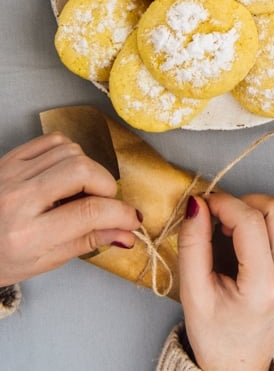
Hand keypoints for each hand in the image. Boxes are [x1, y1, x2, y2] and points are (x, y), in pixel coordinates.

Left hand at [0, 132, 141, 286]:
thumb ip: (87, 241)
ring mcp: (12, 174)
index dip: (120, 213)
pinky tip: (67, 171)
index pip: (87, 213)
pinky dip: (71, 152)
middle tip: (105, 201)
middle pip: (82, 171)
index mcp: (27, 236)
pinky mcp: (11, 158)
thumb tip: (126, 232)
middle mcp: (18, 200)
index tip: (131, 218)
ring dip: (89, 169)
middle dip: (106, 184)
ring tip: (82, 190)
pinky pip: (54, 140)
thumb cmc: (1, 258)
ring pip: (71, 152)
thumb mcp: (44, 262)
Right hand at [178, 192, 273, 370]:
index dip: (224, 203)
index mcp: (262, 287)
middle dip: (247, 203)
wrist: (237, 364)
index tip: (206, 205)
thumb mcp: (192, 293)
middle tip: (225, 220)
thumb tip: (198, 203)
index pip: (250, 221)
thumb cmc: (214, 334)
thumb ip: (192, 244)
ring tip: (245, 229)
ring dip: (270, 210)